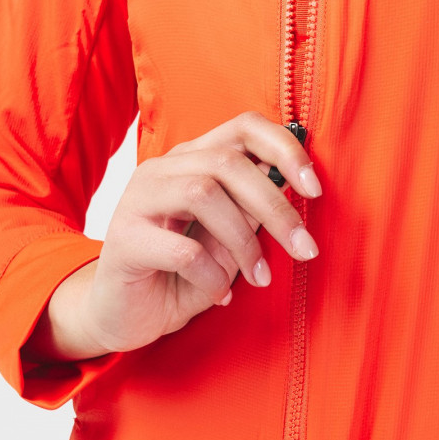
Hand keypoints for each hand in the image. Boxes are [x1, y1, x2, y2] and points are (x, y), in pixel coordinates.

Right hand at [21, 112, 321, 362]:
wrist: (124, 313)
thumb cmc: (184, 272)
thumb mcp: (230, 239)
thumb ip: (252, 210)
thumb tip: (294, 186)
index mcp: (193, 158)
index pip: (244, 126)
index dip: (285, 147)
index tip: (315, 188)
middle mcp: (164, 168)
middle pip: (229, 162)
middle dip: (276, 207)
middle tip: (306, 248)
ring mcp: (138, 198)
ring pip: (203, 193)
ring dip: (244, 242)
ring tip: (258, 276)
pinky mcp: (123, 239)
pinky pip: (182, 249)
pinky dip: (212, 275)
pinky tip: (219, 294)